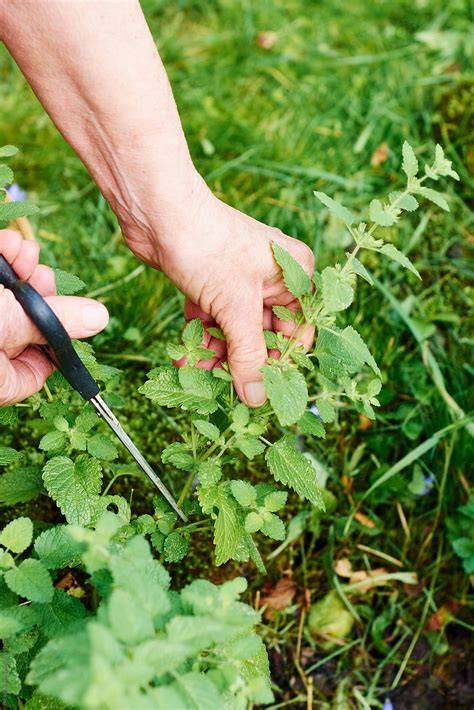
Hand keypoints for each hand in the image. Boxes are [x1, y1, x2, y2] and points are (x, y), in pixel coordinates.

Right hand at [0, 230, 108, 404]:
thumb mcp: (5, 323)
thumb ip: (51, 322)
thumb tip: (99, 319)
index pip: (35, 373)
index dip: (57, 346)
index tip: (69, 319)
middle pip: (22, 328)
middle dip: (39, 293)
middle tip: (47, 274)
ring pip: (9, 299)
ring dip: (20, 269)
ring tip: (25, 251)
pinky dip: (2, 258)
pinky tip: (8, 243)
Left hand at [122, 182, 314, 406]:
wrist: (158, 212)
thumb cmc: (208, 246)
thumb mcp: (236, 307)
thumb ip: (249, 356)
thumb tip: (256, 398)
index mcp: (294, 275)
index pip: (298, 332)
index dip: (281, 364)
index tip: (262, 393)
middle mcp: (271, 279)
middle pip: (263, 336)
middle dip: (242, 363)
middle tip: (224, 389)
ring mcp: (238, 283)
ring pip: (234, 332)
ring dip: (216, 356)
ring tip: (197, 377)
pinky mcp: (210, 286)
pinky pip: (211, 323)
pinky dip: (198, 340)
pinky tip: (183, 360)